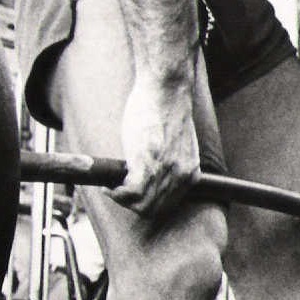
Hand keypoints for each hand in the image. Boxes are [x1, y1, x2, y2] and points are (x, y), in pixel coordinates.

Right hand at [114, 75, 200, 219]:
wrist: (167, 89)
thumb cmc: (167, 108)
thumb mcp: (177, 144)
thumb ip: (170, 162)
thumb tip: (153, 174)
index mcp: (190, 172)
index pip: (168, 205)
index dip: (147, 204)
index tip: (133, 196)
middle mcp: (181, 176)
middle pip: (154, 210)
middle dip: (132, 206)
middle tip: (118, 193)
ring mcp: (165, 172)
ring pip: (141, 206)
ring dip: (122, 200)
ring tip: (112, 190)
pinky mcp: (147, 163)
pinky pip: (130, 193)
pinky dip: (116, 193)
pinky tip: (108, 186)